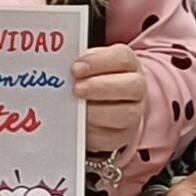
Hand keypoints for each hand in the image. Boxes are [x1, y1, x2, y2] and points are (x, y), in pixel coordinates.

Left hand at [78, 44, 149, 161]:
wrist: (105, 105)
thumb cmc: (92, 79)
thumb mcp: (89, 65)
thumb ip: (79, 64)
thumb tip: (60, 67)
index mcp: (128, 63)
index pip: (122, 58)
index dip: (98, 61)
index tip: (76, 68)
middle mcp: (136, 87)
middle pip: (130, 86)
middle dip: (99, 87)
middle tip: (76, 89)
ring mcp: (133, 113)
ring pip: (124, 114)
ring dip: (96, 112)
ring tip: (74, 108)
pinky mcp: (122, 136)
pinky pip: (111, 137)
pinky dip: (92, 131)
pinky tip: (77, 125)